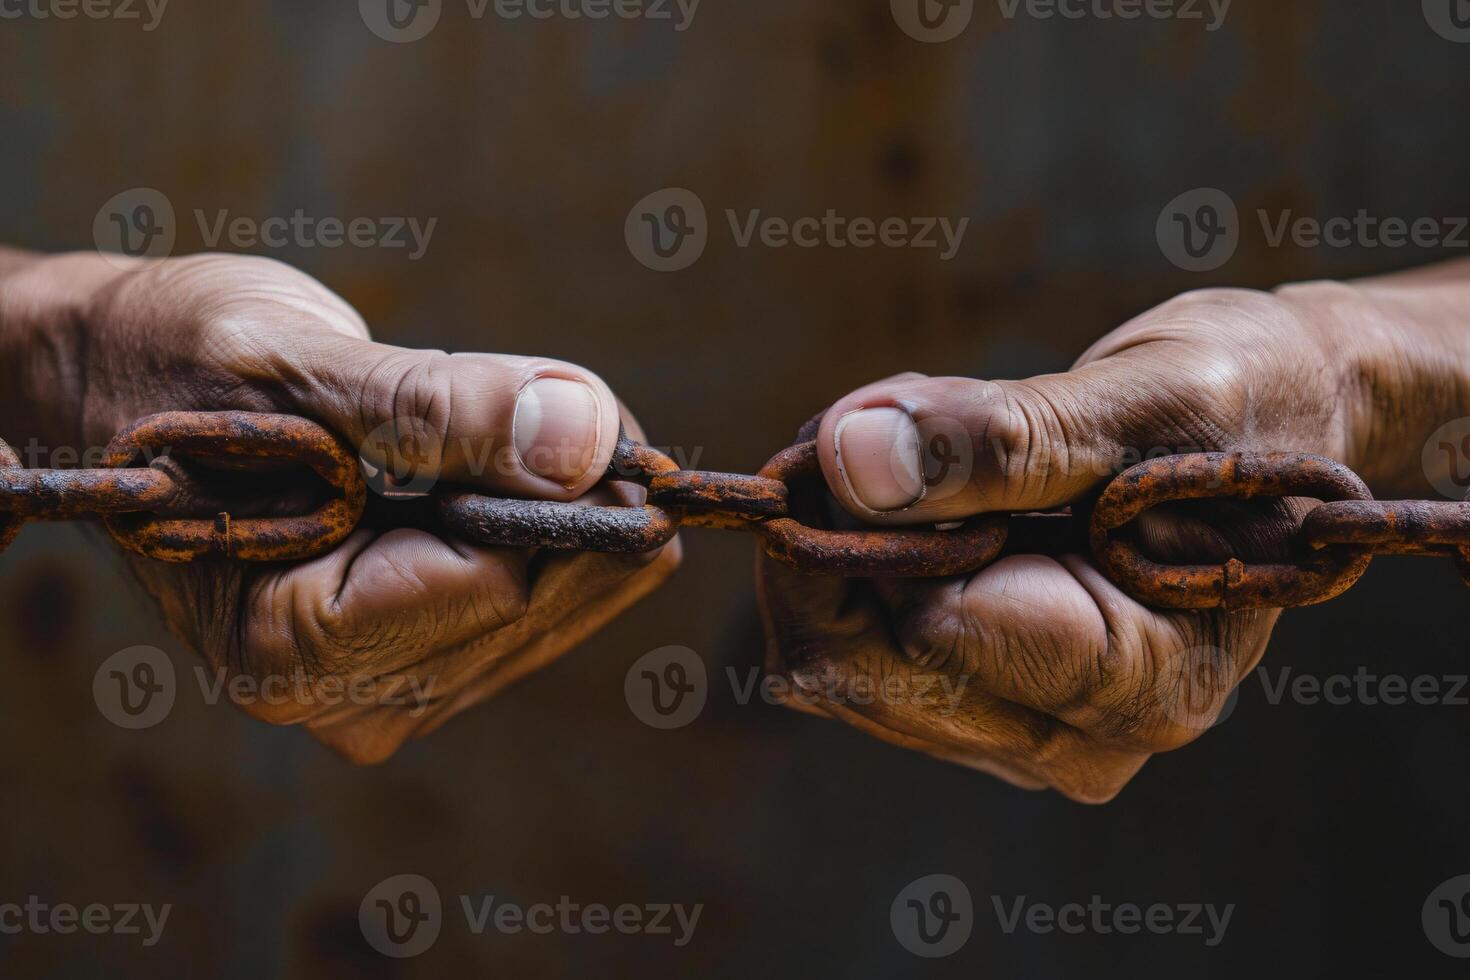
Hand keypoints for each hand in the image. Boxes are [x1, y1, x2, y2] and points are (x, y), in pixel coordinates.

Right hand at [0, 251, 678, 761]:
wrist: (116, 377)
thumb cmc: (174, 360)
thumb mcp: (297, 363)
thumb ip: (437, 407)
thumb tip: (583, 438)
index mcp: (287, 642)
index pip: (496, 590)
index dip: (578, 512)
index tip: (632, 439)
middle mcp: (330, 693)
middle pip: (529, 614)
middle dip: (587, 517)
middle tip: (614, 427)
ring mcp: (368, 687)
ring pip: (539, 618)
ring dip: (574, 527)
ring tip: (558, 439)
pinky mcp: (397, 656)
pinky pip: (519, 611)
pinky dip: (549, 542)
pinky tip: (535, 482)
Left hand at [758, 276, 1469, 801]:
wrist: (1270, 414)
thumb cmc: (1238, 401)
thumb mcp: (1139, 400)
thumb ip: (1006, 440)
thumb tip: (850, 459)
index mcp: (1146, 683)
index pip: (929, 636)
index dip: (857, 533)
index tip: (844, 427)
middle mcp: (1080, 736)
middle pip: (861, 673)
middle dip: (830, 538)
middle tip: (864, 418)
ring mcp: (1022, 725)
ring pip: (840, 661)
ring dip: (840, 537)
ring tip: (914, 437)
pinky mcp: (977, 692)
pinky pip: (856, 642)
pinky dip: (851, 552)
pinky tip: (910, 481)